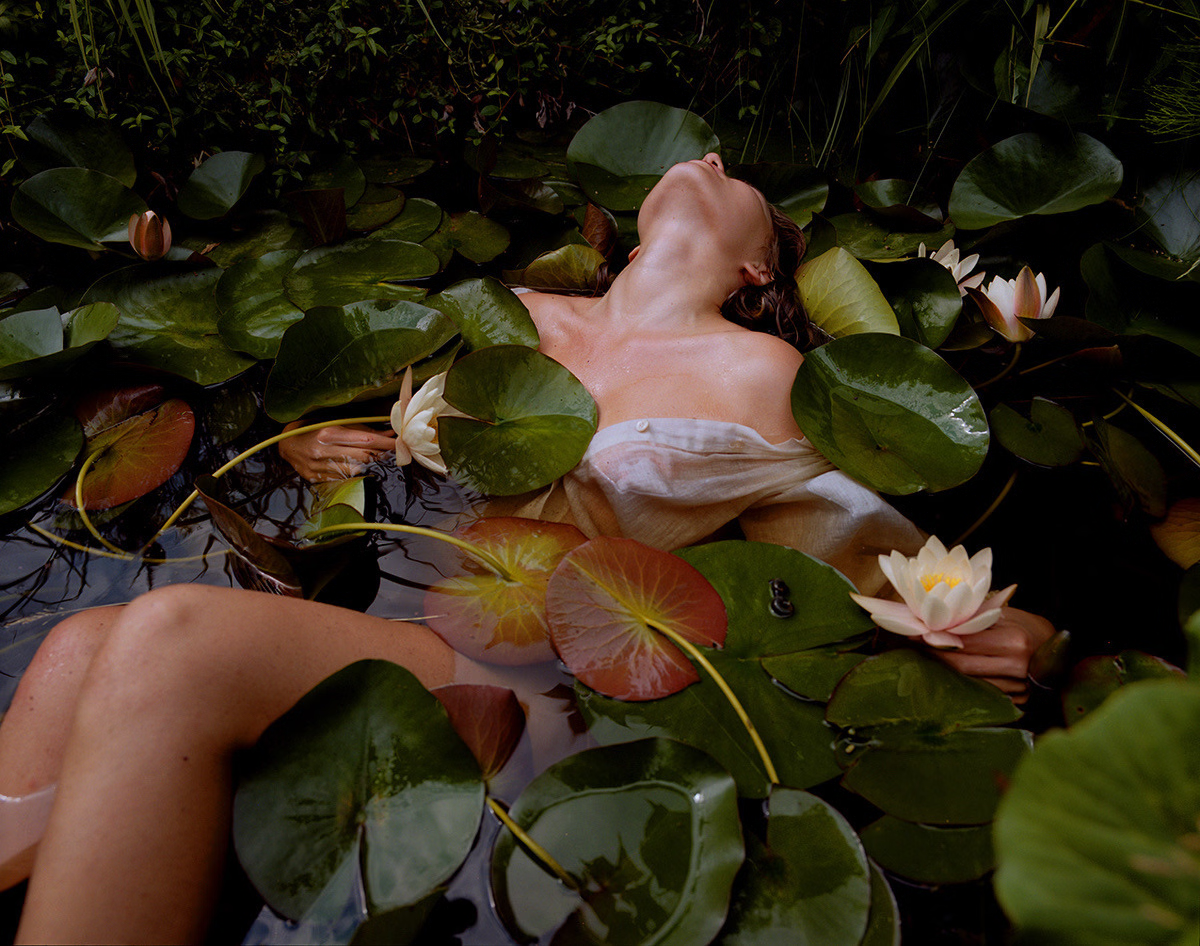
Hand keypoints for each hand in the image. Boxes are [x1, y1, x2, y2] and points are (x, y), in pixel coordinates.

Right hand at [278, 422, 396, 482]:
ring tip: (379, 460)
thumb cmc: (314, 429)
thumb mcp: (336, 423)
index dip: (385, 443)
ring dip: (370, 465)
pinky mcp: (317, 478)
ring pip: (356, 469)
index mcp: (329, 433)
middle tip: (396, 452)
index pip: (365, 440)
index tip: (399, 443)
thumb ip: (362, 429)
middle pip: (363, 456)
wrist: (287, 444)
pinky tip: (362, 468)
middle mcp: (324, 451)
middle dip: (382, 455)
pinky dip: (356, 473)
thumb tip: (387, 432)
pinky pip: (343, 478)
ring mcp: (320, 467)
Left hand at [926, 606, 1056, 703]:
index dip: (938, 638)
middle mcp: (1017, 665)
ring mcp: (1018, 685)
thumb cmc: (1024, 625)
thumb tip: (935, 619)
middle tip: (914, 644)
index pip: (966, 642)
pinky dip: (962, 681)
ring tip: (925, 656)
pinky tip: (948, 671)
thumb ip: (974, 619)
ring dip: (945, 669)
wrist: (1054, 647)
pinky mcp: (1017, 698)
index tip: (916, 632)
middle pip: (963, 664)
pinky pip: (982, 690)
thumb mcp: (1004, 615)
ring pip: (970, 680)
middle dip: (936, 654)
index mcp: (1014, 640)